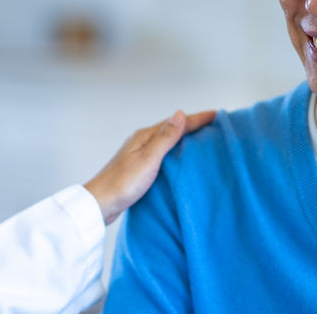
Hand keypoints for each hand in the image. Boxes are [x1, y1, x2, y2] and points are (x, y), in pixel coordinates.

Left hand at [83, 109, 216, 224]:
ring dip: (184, 139)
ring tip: (201, 140)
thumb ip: (165, 137)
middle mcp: (142, 142)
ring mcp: (139, 155)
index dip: (197, 119)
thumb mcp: (148, 159)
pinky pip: (162, 155)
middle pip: (172, 129)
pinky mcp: (139, 169)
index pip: (176, 123)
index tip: (216, 114)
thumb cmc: (123, 183)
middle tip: (213, 125)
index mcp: (145, 137)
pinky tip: (180, 161)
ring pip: (167, 142)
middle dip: (192, 126)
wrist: (100, 203)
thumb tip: (180, 113)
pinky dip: (175, 153)